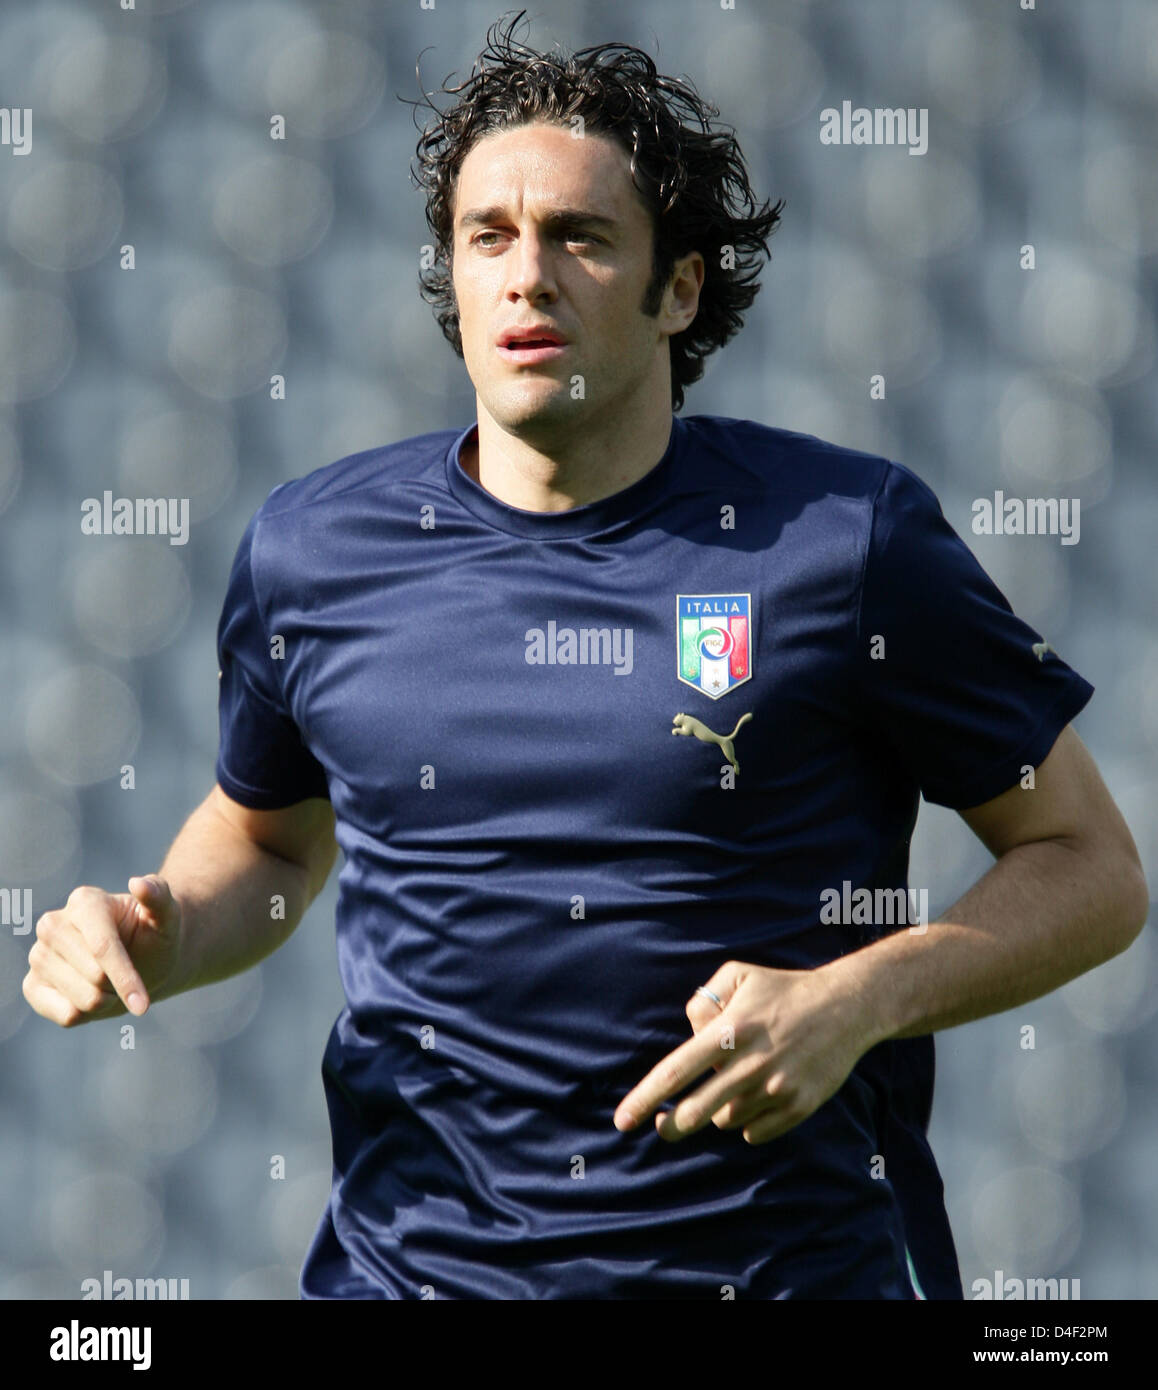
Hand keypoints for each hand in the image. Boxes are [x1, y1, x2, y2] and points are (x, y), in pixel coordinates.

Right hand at [22, 877, 182, 1026]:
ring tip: (109, 982)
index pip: (103, 947)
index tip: (143, 1005)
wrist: (143, 959)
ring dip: (106, 1000)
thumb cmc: (154, 935)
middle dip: (119, 985)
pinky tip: (90, 995)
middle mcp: (53, 925)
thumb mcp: (168, 916)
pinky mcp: (32, 985)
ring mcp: (39, 954)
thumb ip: (160, 896)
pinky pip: (64, 1015)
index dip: (125, 977)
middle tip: (126, 973)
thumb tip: (138, 883)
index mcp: (84, 901)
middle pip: (94, 976)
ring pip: (81, 1000)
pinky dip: (86, 1014)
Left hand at [612, 960, 874, 1144]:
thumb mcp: (738, 974)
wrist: (847, 1007)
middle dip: (671, 1126)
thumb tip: (690, 1035)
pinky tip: (758, 1096)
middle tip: (662, 1126)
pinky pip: (755, 1132)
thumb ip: (702, 1001)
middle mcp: (750, 1064)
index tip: (622, 1121)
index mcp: (730, 1031)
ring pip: (726, 1120)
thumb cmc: (784, 989)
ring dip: (720, 1110)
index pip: (677, 1071)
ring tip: (737, 1083)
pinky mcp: (798, 1108)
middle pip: (695, 1113)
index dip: (645, 1098)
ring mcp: (776, 1090)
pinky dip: (749, 1122)